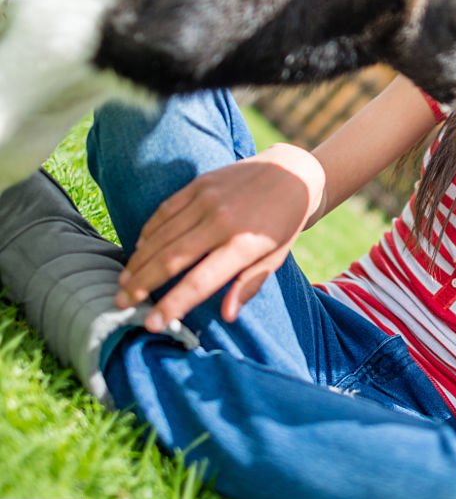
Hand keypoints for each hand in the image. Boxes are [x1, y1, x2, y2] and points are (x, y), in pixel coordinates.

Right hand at [114, 143, 324, 329]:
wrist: (292, 173)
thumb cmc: (284, 222)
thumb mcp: (277, 257)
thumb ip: (250, 284)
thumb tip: (228, 316)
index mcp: (244, 244)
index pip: (200, 281)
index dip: (173, 304)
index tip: (152, 325)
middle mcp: (222, 220)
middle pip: (170, 259)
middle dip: (142, 285)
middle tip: (121, 305)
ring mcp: (207, 199)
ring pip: (161, 235)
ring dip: (138, 261)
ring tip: (123, 283)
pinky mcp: (199, 183)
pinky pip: (165, 210)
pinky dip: (148, 231)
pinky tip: (138, 249)